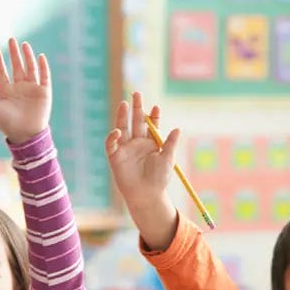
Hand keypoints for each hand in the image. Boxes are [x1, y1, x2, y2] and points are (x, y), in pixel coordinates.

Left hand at [0, 37, 50, 143]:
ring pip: (30, 68)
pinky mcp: (44, 92)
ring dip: (27, 56)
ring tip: (24, 44)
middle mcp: (19, 88)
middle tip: (11, 39)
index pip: (2, 72)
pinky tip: (40, 56)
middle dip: (13, 53)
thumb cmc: (7, 125)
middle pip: (16, 66)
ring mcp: (32, 89)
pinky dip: (43, 66)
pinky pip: (44, 76)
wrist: (26, 135)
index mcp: (7, 91)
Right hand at [105, 92, 178, 249]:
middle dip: (136, 108)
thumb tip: (178, 129)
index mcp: (151, 143)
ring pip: (122, 128)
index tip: (156, 108)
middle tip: (136, 94)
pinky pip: (111, 143)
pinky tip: (118, 131)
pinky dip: (113, 136)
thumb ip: (170, 144)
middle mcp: (137, 143)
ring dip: (122, 116)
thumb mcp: (168, 159)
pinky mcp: (115, 157)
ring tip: (124, 103)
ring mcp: (125, 149)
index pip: (151, 125)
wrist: (147, 196)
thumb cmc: (159, 179)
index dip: (153, 116)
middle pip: (136, 121)